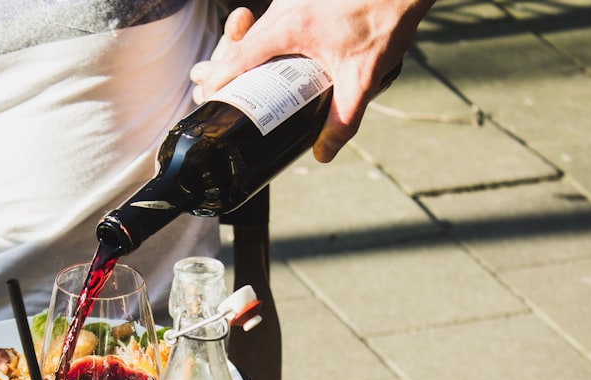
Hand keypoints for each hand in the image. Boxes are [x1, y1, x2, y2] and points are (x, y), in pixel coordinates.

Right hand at [191, 0, 434, 161]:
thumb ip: (343, 119)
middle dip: (223, 69)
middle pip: (240, 45)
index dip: (217, 80)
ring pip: (255, 32)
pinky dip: (264, 42)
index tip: (205, 99)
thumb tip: (323, 153)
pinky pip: (272, 22)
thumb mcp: (363, 78)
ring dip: (243, 55)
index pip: (238, 57)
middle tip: (211, 92)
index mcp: (289, 29)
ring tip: (235, 82)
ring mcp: (291, 0)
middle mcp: (284, 9)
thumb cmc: (385, 20)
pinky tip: (273, 60)